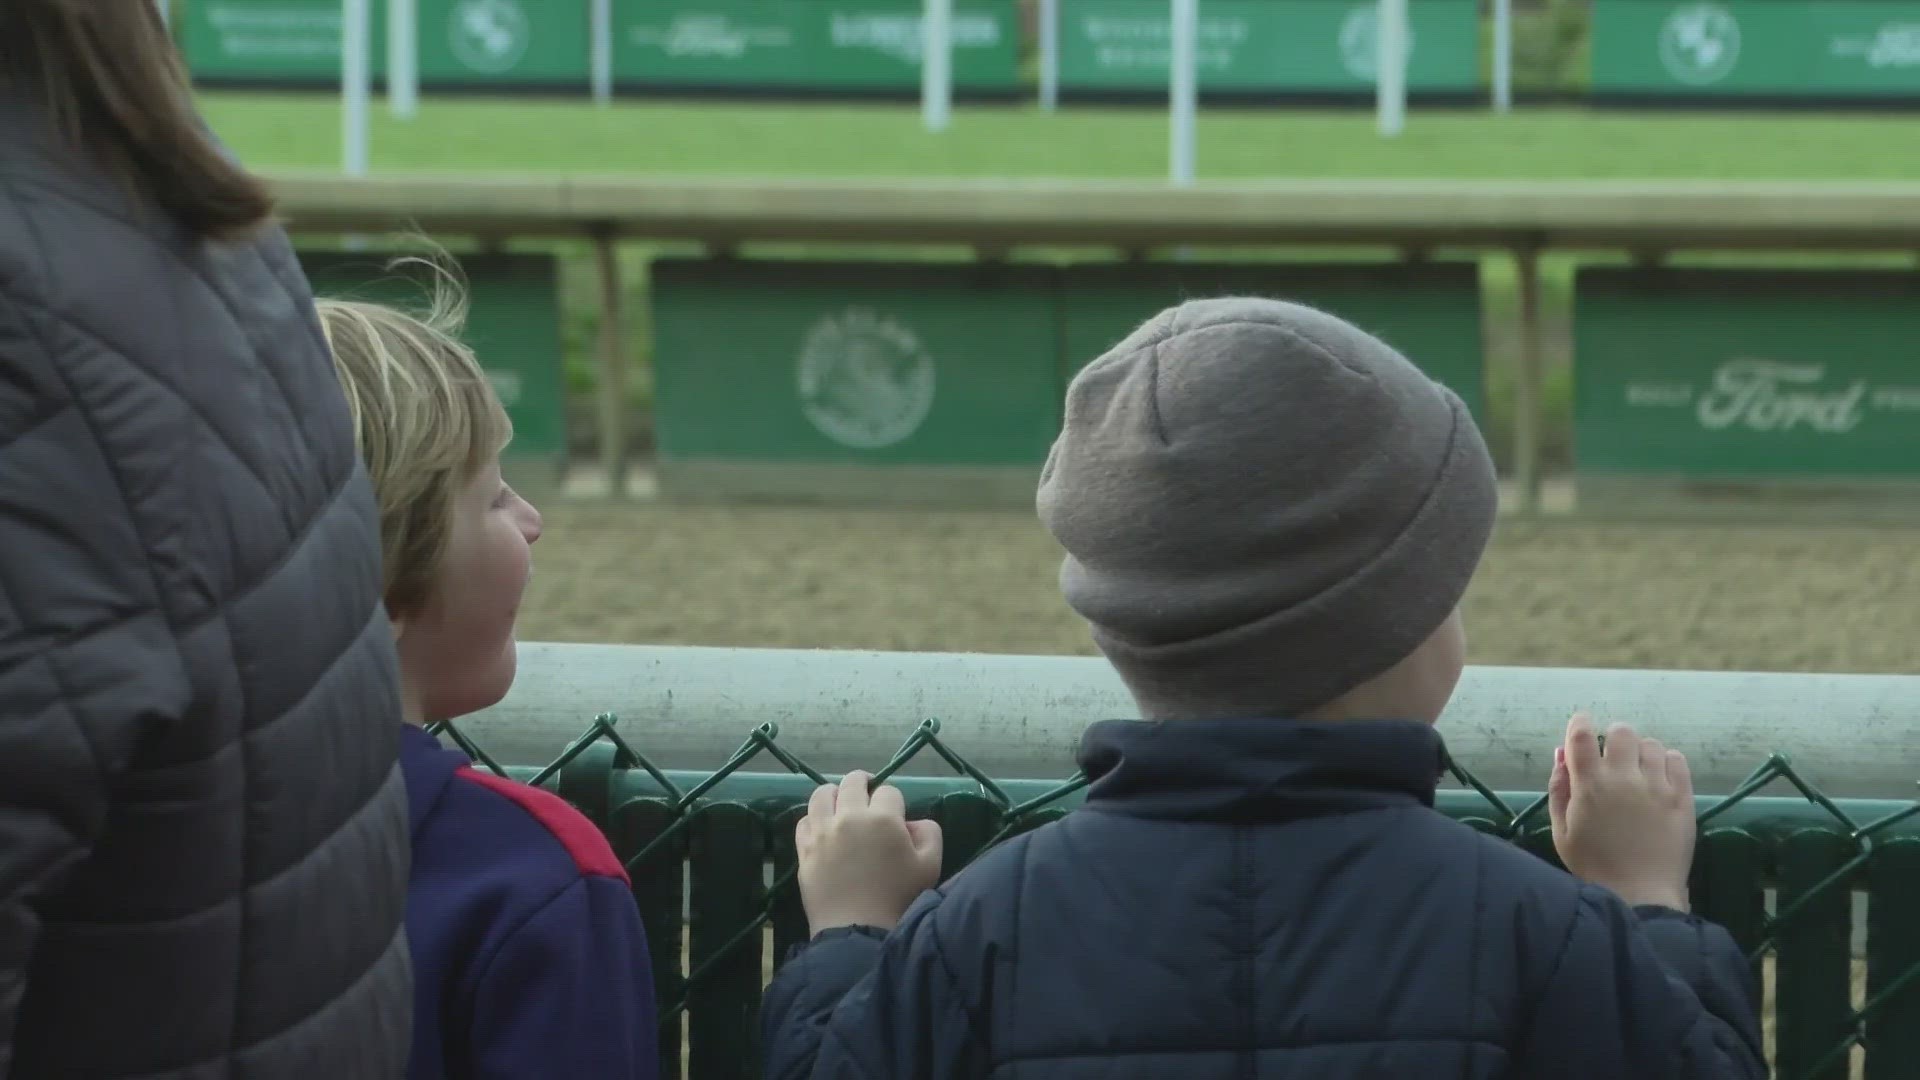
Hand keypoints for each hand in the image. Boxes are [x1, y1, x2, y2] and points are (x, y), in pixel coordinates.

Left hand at [796, 771, 942, 934]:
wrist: (859, 930)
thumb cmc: (899, 899)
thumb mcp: (930, 865)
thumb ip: (928, 833)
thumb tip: (912, 822)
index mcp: (883, 818)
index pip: (889, 791)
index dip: (895, 801)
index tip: (896, 816)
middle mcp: (849, 817)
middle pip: (852, 782)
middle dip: (863, 782)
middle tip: (867, 790)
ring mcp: (822, 832)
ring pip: (822, 794)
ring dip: (834, 792)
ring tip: (840, 801)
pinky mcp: (805, 849)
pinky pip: (804, 821)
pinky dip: (814, 818)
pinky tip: (823, 826)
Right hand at [1548, 713, 1694, 911]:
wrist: (1640, 895)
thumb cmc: (1593, 866)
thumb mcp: (1561, 830)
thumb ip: (1559, 789)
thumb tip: (1561, 755)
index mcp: (1589, 784)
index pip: (1582, 735)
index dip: (1580, 723)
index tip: (1581, 725)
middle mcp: (1624, 777)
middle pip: (1621, 731)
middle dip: (1613, 738)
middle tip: (1613, 757)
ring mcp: (1657, 785)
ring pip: (1651, 744)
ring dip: (1640, 752)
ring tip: (1638, 771)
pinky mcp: (1683, 797)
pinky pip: (1678, 760)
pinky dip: (1667, 762)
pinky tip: (1659, 779)